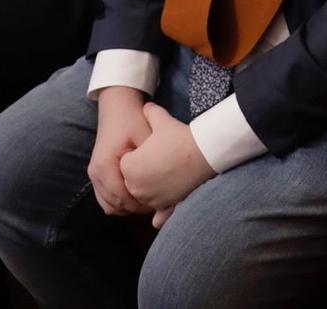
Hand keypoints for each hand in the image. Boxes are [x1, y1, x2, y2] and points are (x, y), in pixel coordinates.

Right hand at [88, 87, 154, 215]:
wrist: (117, 106)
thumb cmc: (133, 120)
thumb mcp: (145, 138)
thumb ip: (151, 162)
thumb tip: (164, 186)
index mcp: (104, 165)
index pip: (121, 198)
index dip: (140, 204)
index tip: (159, 204)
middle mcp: (95, 173)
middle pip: (114, 205)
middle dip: (136, 208)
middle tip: (156, 205)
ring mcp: (93, 174)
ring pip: (109, 205)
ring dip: (128, 207)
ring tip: (147, 201)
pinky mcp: (96, 174)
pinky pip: (106, 198)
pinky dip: (120, 201)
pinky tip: (137, 196)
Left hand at [118, 102, 213, 218]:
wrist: (202, 152)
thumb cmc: (179, 137)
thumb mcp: (160, 120)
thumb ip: (149, 113)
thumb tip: (146, 107)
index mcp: (129, 167)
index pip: (124, 163)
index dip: (135, 154)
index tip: (147, 147)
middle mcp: (135, 187)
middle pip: (130, 181)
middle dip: (139, 173)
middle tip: (155, 160)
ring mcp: (150, 198)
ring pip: (142, 196)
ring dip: (147, 189)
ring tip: (160, 175)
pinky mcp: (165, 206)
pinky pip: (157, 214)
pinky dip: (158, 216)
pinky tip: (157, 219)